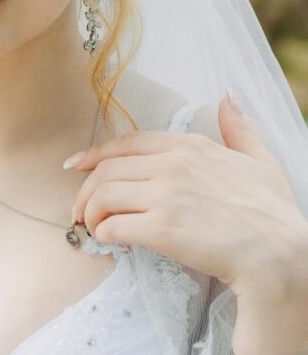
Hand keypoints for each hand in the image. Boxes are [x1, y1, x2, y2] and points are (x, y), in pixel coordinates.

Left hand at [67, 93, 307, 298]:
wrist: (279, 256)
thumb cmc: (272, 213)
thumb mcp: (260, 160)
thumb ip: (238, 129)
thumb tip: (227, 99)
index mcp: (192, 146)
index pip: (129, 143)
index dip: (96, 154)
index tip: (76, 165)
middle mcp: (175, 165)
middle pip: (108, 169)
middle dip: (86, 190)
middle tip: (81, 210)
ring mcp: (167, 195)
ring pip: (104, 195)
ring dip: (90, 213)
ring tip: (93, 226)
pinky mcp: (163, 229)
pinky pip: (114, 225)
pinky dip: (103, 233)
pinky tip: (109, 240)